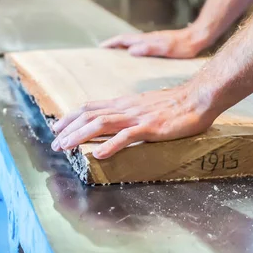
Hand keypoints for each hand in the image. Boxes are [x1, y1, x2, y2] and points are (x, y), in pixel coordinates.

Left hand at [50, 85, 216, 158]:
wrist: (198, 97)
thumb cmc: (177, 104)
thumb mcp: (147, 105)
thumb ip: (131, 112)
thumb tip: (118, 122)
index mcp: (125, 103)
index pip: (90, 107)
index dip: (70, 117)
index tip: (57, 128)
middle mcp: (126, 108)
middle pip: (89, 115)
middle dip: (68, 129)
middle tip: (54, 144)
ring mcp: (138, 117)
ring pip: (101, 124)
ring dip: (80, 136)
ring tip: (67, 147)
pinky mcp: (151, 127)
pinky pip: (127, 136)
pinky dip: (111, 145)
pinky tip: (99, 155)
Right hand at [100, 27, 208, 58]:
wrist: (198, 38)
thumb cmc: (184, 46)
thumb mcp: (166, 48)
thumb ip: (149, 48)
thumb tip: (130, 50)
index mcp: (146, 40)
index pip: (124, 39)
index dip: (111, 43)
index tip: (100, 47)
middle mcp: (148, 39)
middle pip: (126, 40)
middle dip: (114, 45)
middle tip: (103, 52)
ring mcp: (153, 42)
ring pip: (133, 43)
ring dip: (123, 47)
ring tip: (115, 56)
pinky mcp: (160, 45)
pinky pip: (142, 47)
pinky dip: (134, 51)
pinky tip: (137, 59)